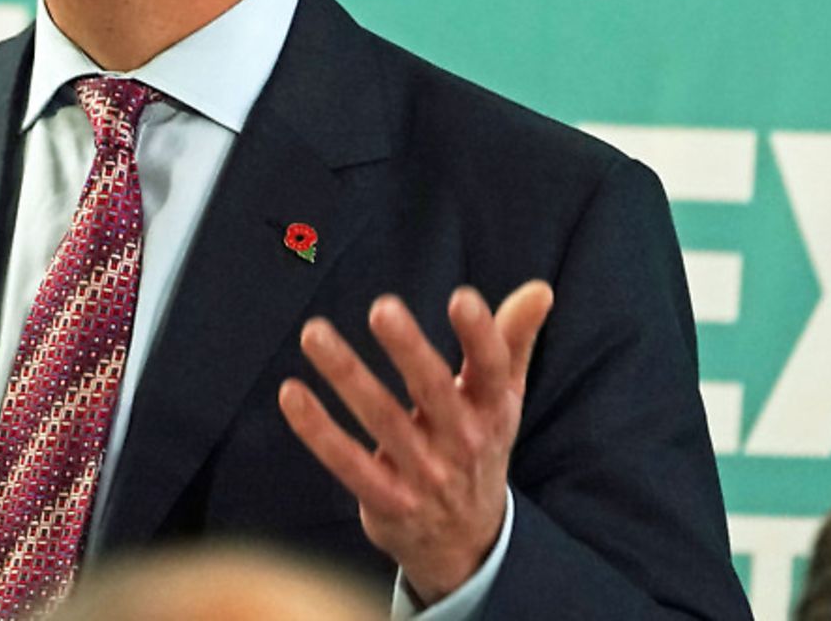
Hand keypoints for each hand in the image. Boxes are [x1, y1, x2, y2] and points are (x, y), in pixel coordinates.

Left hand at [277, 281, 553, 603]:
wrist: (468, 543)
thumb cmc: (478, 446)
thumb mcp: (503, 399)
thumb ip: (513, 340)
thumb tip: (540, 288)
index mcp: (491, 411)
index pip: (491, 369)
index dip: (480, 335)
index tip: (463, 298)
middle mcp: (461, 442)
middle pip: (434, 390)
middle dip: (408, 349)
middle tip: (382, 307)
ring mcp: (423, 474)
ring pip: (382, 420)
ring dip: (347, 375)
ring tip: (314, 334)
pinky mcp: (386, 500)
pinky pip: (348, 462)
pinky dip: (318, 430)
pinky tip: (291, 392)